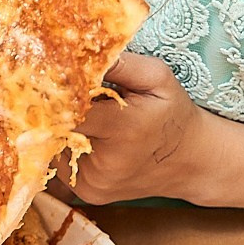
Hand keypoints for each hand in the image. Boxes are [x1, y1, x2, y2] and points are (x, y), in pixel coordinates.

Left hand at [58, 52, 205, 204]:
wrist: (191, 163)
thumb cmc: (172, 113)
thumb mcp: (157, 77)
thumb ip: (118, 63)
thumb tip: (76, 52)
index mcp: (122, 128)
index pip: (66, 107)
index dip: (55, 89)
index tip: (51, 73)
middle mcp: (104, 162)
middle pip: (53, 126)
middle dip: (54, 107)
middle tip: (62, 90)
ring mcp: (93, 182)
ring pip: (52, 144)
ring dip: (59, 126)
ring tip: (85, 115)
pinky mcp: (86, 192)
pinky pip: (59, 161)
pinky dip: (66, 144)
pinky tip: (87, 135)